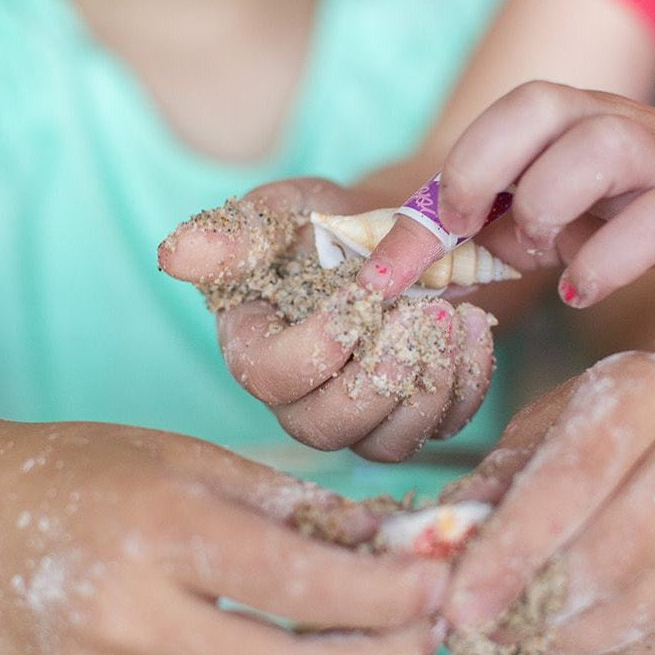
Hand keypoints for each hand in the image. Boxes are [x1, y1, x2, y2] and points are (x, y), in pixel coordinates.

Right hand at [0, 419, 448, 654]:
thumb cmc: (81, 472)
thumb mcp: (189, 458)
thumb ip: (292, 507)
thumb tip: (392, 544)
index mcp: (154, 530)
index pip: (296, 583)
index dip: (383, 594)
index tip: (437, 584)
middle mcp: (123, 616)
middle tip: (427, 640)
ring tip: (380, 648)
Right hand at [158, 178, 496, 460]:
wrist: (393, 236)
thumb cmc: (327, 224)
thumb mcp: (286, 211)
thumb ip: (239, 230)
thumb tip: (177, 251)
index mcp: (256, 350)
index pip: (272, 379)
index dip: (319, 347)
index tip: (363, 295)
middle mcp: (301, 399)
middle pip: (328, 428)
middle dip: (381, 377)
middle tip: (423, 314)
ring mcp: (359, 417)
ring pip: (387, 443)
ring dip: (429, 387)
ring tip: (453, 320)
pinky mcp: (412, 417)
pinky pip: (442, 429)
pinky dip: (467, 384)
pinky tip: (477, 327)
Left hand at [418, 83, 654, 309]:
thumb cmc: (635, 207)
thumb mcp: (554, 214)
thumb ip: (489, 233)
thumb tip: (407, 273)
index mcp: (563, 117)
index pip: (492, 127)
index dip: (443, 183)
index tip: (403, 255)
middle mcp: (608, 122)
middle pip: (535, 108)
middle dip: (481, 169)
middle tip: (466, 231)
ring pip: (596, 151)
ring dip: (546, 208)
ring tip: (538, 254)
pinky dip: (606, 261)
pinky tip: (581, 290)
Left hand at [442, 351, 654, 654]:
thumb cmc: (602, 432)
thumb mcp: (540, 433)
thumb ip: (491, 488)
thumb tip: (435, 553)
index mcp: (646, 388)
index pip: (571, 481)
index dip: (512, 552)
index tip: (460, 607)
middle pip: (618, 550)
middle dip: (541, 607)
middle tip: (489, 635)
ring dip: (577, 640)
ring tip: (528, 645)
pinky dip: (628, 654)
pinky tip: (587, 644)